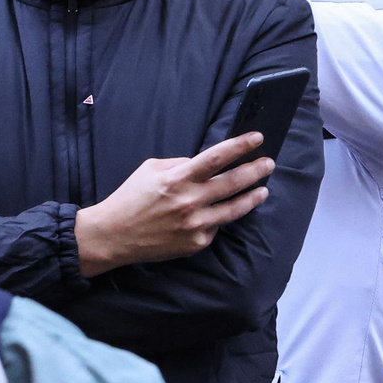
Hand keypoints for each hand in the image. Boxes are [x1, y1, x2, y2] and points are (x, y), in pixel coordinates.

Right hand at [76, 133, 273, 274]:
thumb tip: (204, 163)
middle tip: (268, 163)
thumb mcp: (151, 169)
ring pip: (234, 209)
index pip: (217, 157)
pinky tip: (222, 213)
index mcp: (177, 179)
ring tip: (263, 190)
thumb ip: (180, 164)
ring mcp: (194, 225)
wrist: (113, 235)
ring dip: (252, 197)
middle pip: (233, 182)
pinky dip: (220, 218)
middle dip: (255, 170)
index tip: (257, 138)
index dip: (240, 146)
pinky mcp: (195, 243)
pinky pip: (215, 227)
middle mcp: (189, 201)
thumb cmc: (130, 199)